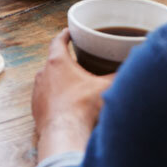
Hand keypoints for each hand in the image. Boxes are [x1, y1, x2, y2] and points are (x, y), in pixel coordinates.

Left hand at [31, 30, 109, 156]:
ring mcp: (38, 92)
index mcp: (57, 62)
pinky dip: (55, 100)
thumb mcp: (105, 87)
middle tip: (78, 63)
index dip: (65, 35)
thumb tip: (130, 71)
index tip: (69, 32)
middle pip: (54, 62)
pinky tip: (67, 107)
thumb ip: (117, 77)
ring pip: (49, 81)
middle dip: (65, 62)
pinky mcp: (36, 109)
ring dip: (59, 82)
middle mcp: (43, 74)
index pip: (58, 41)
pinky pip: (46, 99)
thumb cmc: (83, 107)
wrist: (64, 134)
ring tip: (74, 87)